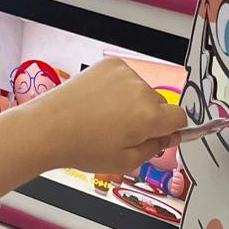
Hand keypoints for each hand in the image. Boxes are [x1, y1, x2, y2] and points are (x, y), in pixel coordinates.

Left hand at [0, 60, 185, 201]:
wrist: (48, 128)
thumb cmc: (82, 147)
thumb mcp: (125, 162)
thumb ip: (154, 149)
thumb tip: (171, 138)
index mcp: (149, 117)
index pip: (180, 117)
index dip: (171, 130)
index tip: (161, 136)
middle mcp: (141, 90)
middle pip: (160, 104)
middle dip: (149, 118)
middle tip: (123, 133)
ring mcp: (125, 74)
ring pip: (143, 91)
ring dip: (133, 103)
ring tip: (106, 119)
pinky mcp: (110, 66)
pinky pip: (126, 79)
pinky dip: (119, 90)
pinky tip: (101, 104)